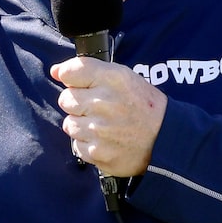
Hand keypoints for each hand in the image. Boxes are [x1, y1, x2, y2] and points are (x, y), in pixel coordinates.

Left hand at [50, 55, 165, 178]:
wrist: (166, 139)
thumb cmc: (142, 106)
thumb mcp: (123, 77)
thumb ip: (88, 70)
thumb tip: (55, 71)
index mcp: (113, 79)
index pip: (71, 72)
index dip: (70, 78)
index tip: (79, 84)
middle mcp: (104, 102)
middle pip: (66, 99)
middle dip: (78, 103)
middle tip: (98, 108)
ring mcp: (100, 130)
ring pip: (69, 124)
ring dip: (82, 125)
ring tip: (104, 126)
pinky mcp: (97, 152)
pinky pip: (77, 145)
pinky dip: (88, 144)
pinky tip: (105, 140)